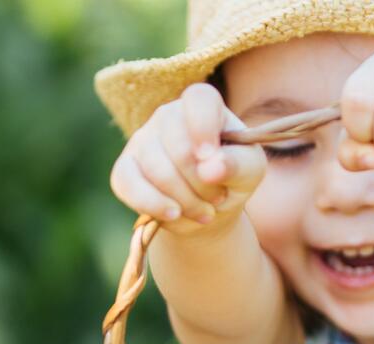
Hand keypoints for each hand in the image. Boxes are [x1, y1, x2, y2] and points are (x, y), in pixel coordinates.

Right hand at [110, 83, 266, 232]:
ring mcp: (142, 140)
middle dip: (202, 183)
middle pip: (178, 146)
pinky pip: (129, 184)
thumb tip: (211, 167)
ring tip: (204, 212)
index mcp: (203, 106)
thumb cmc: (232, 178)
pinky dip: (153, 204)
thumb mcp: (249, 170)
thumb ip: (238, 164)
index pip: (199, 100)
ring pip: (155, 169)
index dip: (204, 128)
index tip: (211, 159)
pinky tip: (173, 214)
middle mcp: (168, 116)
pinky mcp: (124, 169)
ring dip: (185, 199)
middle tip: (218, 199)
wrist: (208, 207)